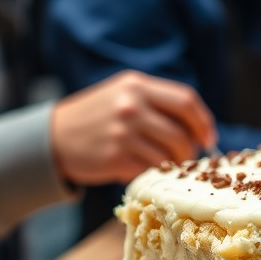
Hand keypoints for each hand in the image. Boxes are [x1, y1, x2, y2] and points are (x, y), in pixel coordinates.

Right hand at [50, 70, 216, 184]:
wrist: (52, 137)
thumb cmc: (96, 115)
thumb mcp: (123, 93)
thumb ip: (157, 102)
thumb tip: (198, 125)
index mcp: (137, 85)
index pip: (186, 101)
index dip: (203, 122)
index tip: (208, 138)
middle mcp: (131, 106)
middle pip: (181, 134)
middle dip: (190, 150)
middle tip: (186, 158)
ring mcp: (123, 133)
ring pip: (169, 156)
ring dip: (173, 165)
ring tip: (165, 165)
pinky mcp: (115, 158)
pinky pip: (150, 170)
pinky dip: (152, 174)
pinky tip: (141, 169)